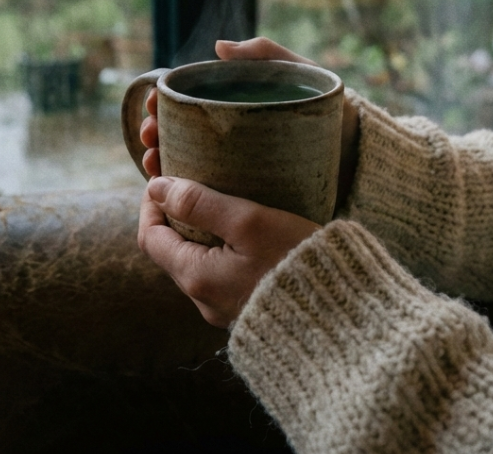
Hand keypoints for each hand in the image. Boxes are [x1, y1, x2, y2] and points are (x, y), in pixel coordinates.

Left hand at [138, 176, 319, 327]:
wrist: (342, 316)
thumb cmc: (297, 263)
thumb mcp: (249, 222)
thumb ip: (200, 203)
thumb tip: (157, 187)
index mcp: (196, 278)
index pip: (149, 238)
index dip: (151, 204)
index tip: (166, 177)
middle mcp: (203, 300)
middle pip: (171, 250)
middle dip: (175, 215)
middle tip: (194, 182)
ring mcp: (224, 309)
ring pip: (196, 263)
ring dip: (199, 232)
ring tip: (221, 202)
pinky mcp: (247, 311)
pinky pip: (220, 276)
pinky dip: (220, 250)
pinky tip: (244, 233)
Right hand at [139, 38, 360, 205]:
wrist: (364, 158)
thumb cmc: (334, 110)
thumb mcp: (302, 74)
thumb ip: (268, 54)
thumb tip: (218, 47)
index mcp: (237, 110)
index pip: (188, 104)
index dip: (163, 103)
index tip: (150, 104)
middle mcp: (233, 140)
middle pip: (181, 136)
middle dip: (156, 135)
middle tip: (148, 139)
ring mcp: (239, 170)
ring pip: (190, 167)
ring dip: (164, 165)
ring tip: (154, 164)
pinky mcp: (250, 199)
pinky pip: (213, 198)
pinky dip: (189, 198)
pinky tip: (175, 197)